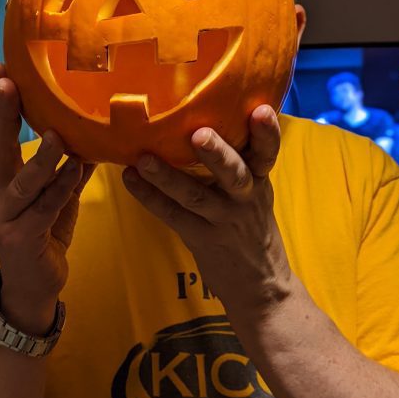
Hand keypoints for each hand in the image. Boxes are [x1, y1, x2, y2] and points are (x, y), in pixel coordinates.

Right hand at [0, 63, 92, 333]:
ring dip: (41, 158)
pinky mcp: (22, 238)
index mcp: (3, 178)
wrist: (34, 287)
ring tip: (58, 135)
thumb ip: (70, 168)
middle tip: (7, 83)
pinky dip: (61, 187)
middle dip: (2, 114)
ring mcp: (7, 217)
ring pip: (24, 181)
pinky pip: (44, 208)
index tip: (0, 69)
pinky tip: (76, 170)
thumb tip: (95, 134)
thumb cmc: (45, 236)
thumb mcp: (58, 197)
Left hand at [122, 106, 293, 319]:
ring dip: (167, 176)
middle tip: (199, 134)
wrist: (261, 287)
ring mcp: (224, 221)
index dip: (267, 132)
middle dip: (218, 154)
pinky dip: (149, 197)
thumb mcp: (256, 194)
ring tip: (144, 158)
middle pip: (235, 173)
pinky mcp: (203, 240)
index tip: (260, 110)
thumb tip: (209, 118)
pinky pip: (173, 216)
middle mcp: (245, 198)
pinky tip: (130, 179)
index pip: (268, 153)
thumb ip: (240, 163)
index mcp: (260, 181)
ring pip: (196, 196)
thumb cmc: (254, 230)